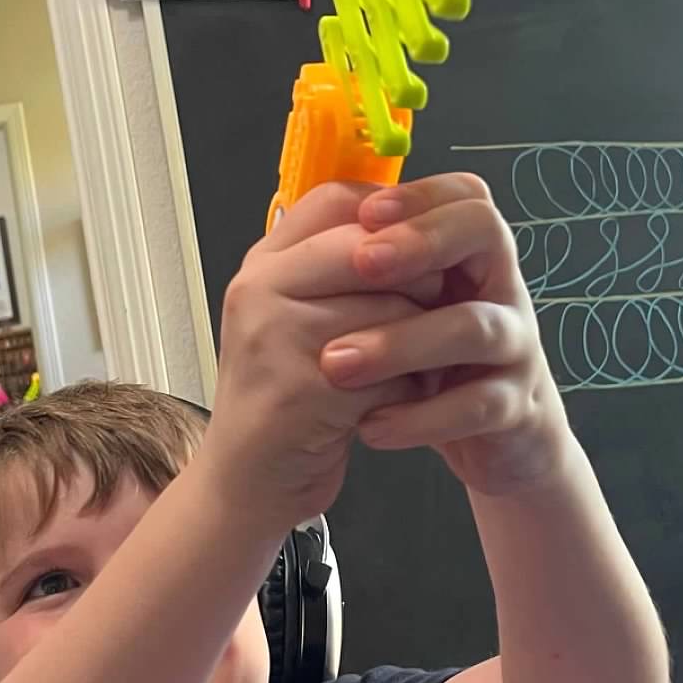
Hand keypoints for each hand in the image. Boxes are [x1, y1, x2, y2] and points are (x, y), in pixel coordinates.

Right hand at [204, 184, 433, 531]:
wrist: (247, 482)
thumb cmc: (288, 396)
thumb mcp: (298, 316)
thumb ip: (341, 270)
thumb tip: (422, 224)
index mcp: (263, 264)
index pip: (337, 200)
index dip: (395, 217)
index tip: (426, 250)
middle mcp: (259, 291)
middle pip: (371, 250)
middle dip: (418, 282)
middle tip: (435, 312)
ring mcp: (273, 339)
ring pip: (388, 310)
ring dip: (418, 343)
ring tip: (415, 367)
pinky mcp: (300, 392)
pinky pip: (387, 371)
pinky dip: (408, 390)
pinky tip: (400, 403)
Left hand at [319, 173, 568, 495]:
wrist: (493, 441)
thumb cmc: (438, 364)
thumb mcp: (409, 308)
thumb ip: (372, 266)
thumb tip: (303, 218)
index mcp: (473, 254)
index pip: (464, 195)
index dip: (420, 195)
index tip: (366, 213)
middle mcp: (502, 288)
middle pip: (484, 231)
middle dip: (421, 241)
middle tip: (361, 263)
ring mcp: (516, 347)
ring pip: (474, 326)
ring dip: (401, 342)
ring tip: (335, 364)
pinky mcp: (517, 407)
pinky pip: (477, 405)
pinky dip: (421, 418)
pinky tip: (371, 426)